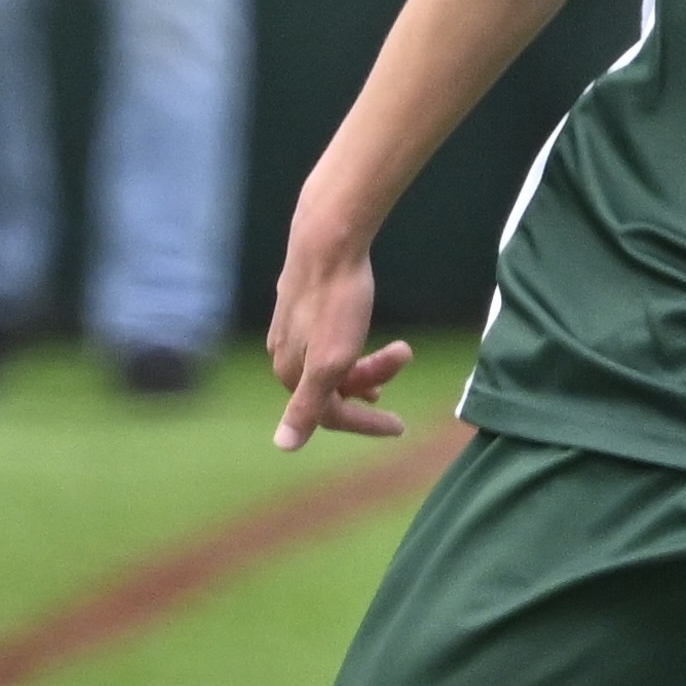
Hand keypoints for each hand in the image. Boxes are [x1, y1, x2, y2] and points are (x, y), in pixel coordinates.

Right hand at [262, 193, 412, 447]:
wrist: (328, 239)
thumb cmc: (336, 301)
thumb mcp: (330, 361)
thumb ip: (309, 406)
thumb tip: (282, 446)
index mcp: (292, 373)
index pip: (330, 416)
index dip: (366, 424)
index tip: (400, 425)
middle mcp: (284, 354)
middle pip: (333, 387)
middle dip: (372, 379)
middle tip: (402, 356)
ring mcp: (289, 328)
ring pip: (332, 361)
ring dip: (367, 359)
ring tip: (398, 348)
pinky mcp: (298, 304)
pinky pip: (327, 339)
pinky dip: (352, 342)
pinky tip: (360, 328)